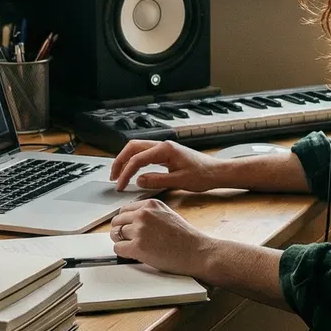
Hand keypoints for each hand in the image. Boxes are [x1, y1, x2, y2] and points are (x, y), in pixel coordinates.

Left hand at [108, 199, 211, 277]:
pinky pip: (118, 249)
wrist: (197, 251)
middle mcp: (143, 214)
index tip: (129, 228)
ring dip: (122, 242)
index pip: (124, 210)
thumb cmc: (186, 237)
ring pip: (115, 234)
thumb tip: (132, 219)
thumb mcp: (167, 214)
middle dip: (121, 231)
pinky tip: (135, 254)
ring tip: (135, 247)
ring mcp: (140, 230)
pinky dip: (123, 253)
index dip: (126, 222)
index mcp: (150, 204)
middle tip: (130, 240)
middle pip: (117, 221)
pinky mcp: (137, 246)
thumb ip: (150, 213)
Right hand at [109, 139, 226, 191]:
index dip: (126, 173)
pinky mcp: (166, 153)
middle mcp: (163, 145)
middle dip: (120, 161)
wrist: (217, 172)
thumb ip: (157, 180)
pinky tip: (132, 172)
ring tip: (119, 175)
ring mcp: (164, 148)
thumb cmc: (203, 175)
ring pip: (137, 149)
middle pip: (132, 147)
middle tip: (113, 177)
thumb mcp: (180, 181)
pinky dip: (135, 161)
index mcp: (165, 149)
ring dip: (126, 160)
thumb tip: (138, 180)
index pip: (137, 159)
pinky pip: (145, 153)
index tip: (120, 185)